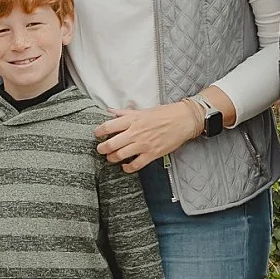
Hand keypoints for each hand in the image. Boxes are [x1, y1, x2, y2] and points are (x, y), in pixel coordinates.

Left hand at [95, 97, 221, 174]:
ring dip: (112, 158)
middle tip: (100, 150)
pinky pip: (135, 165)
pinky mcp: (152, 154)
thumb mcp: (142, 110)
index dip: (99, 131)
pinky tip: (125, 166)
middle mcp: (135, 132)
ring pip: (121, 155)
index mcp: (132, 119)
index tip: (96, 134)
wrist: (183, 120)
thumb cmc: (164, 113)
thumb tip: (110, 111)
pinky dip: (127, 168)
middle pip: (112, 144)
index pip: (109, 126)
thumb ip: (124, 112)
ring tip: (110, 158)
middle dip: (102, 149)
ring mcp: (143, 144)